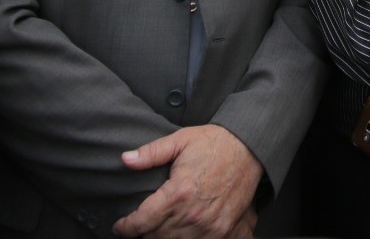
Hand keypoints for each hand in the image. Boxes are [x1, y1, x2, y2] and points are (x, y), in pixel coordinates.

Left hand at [114, 124, 262, 237]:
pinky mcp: (224, 231)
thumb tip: (125, 159)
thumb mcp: (180, 140)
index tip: (120, 226)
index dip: (126, 227)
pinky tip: (179, 233)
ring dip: (161, 238)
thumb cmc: (214, 143)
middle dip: (142, 234)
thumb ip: (151, 153)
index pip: (143, 221)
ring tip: (155, 231)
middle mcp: (194, 214)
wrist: (249, 148)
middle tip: (138, 227)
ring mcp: (210, 226)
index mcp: (179, 192)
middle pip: (156, 237)